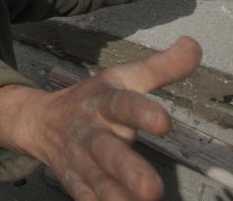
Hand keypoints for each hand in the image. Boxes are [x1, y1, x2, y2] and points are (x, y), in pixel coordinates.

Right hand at [0, 36, 201, 200]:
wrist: (39, 122)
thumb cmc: (92, 100)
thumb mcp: (122, 78)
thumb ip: (161, 67)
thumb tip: (192, 45)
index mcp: (103, 103)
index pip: (121, 105)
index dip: (140, 113)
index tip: (163, 123)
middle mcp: (90, 132)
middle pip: (106, 150)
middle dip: (127, 169)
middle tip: (152, 188)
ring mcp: (81, 160)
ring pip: (97, 181)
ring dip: (116, 196)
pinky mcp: (76, 182)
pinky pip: (87, 198)